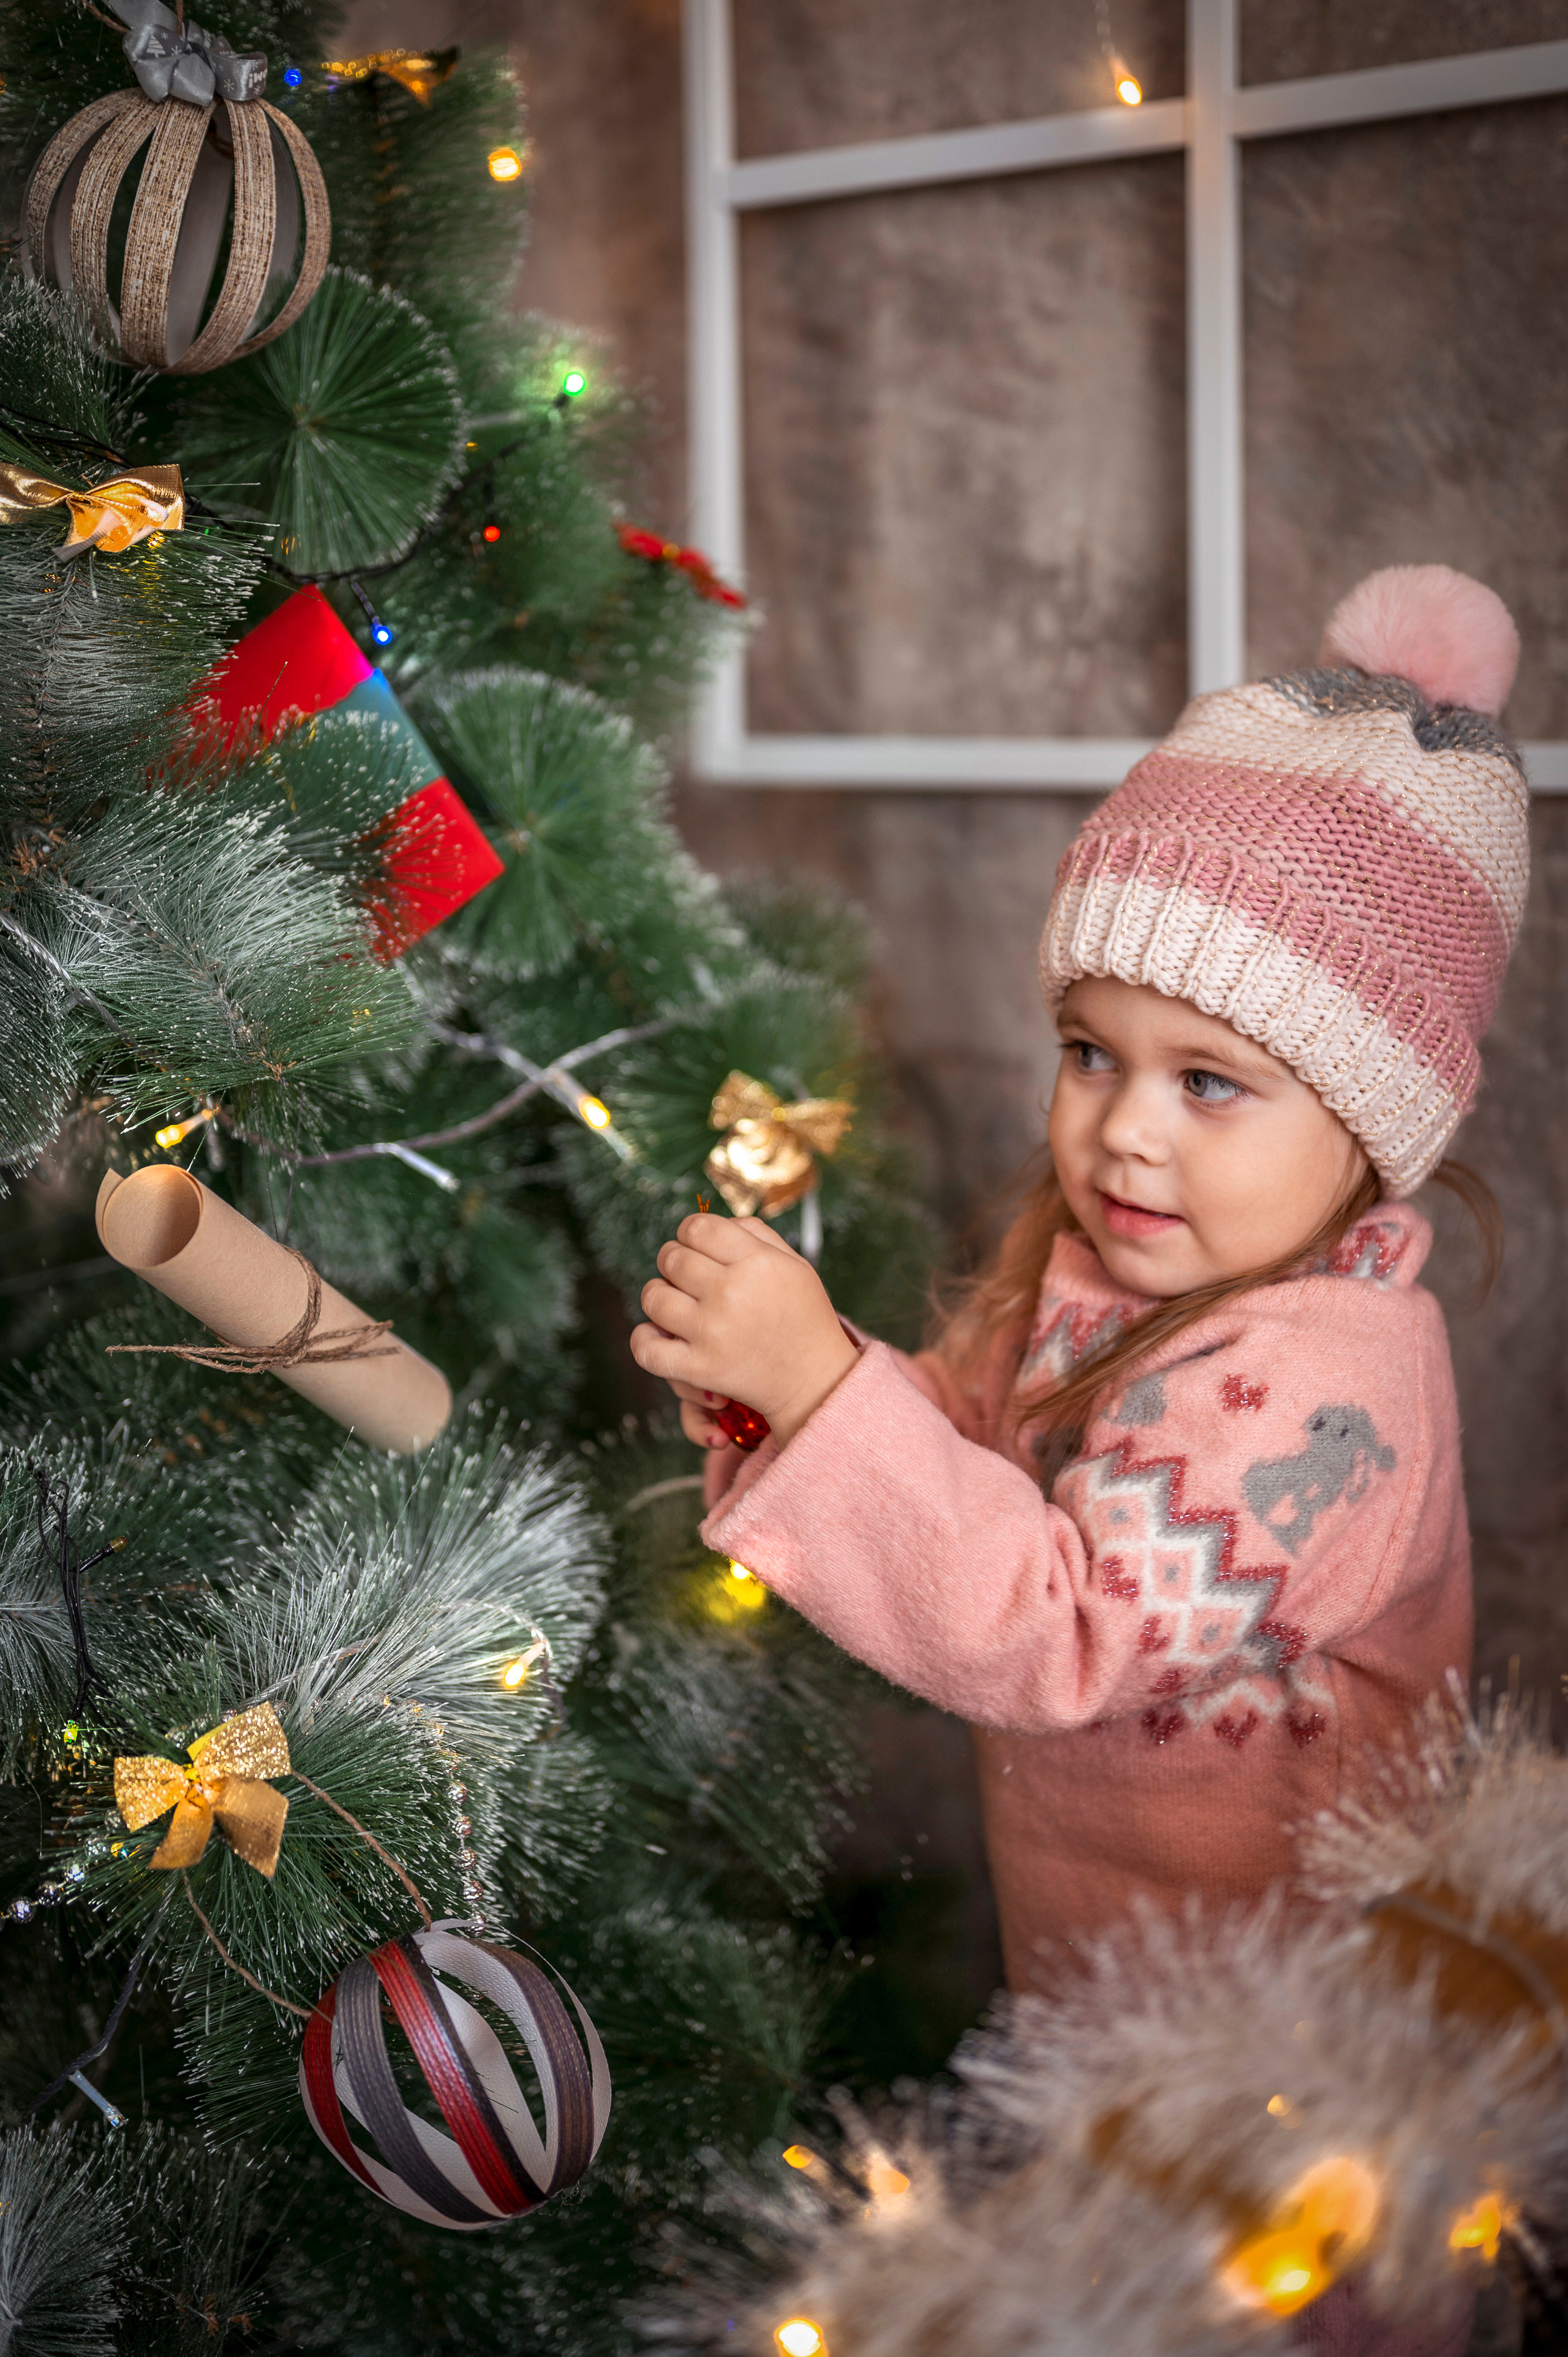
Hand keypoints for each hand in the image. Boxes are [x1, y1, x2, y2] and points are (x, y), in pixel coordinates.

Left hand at [631, 1213, 858, 1448]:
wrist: (815, 1379)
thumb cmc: (802, 1317)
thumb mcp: (793, 1263)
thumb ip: (753, 1233)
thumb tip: (705, 1225)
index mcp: (757, 1262)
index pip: (697, 1227)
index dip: (689, 1231)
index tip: (694, 1243)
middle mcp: (732, 1293)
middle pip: (671, 1258)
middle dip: (673, 1261)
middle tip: (686, 1274)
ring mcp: (713, 1333)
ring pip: (653, 1297)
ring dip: (658, 1295)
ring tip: (675, 1302)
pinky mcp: (700, 1369)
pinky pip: (646, 1349)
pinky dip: (644, 1339)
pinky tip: (660, 1334)